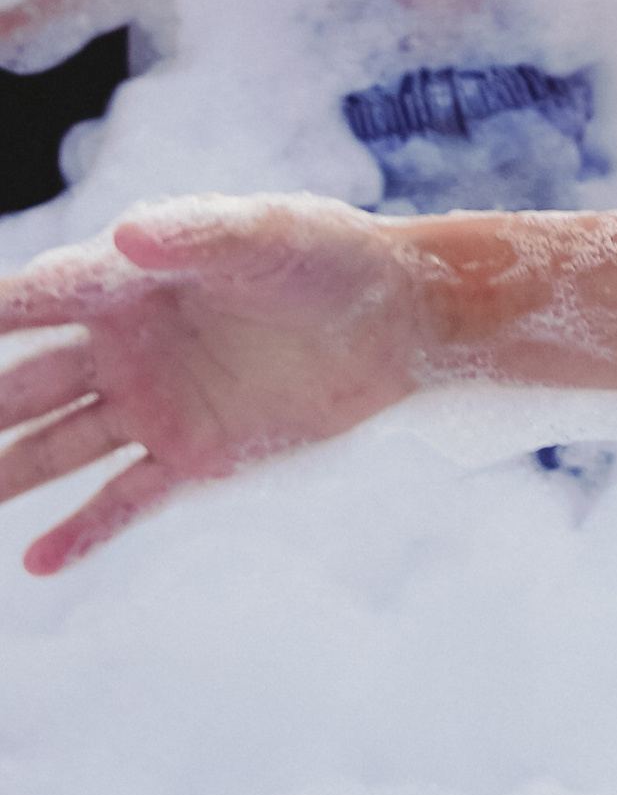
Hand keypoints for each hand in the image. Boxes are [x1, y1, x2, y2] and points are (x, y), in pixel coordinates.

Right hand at [0, 198, 432, 572]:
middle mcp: (123, 346)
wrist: (398, 315)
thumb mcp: (266, 234)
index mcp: (125, 283)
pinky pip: (123, 499)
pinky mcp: (193, 453)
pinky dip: (81, 531)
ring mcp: (152, 403)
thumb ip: (197, 234)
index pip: (32, 302)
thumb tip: (128, 236)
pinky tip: (36, 559)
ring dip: (4, 473)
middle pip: (22, 384)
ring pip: (55, 446)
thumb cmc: (326, 255)